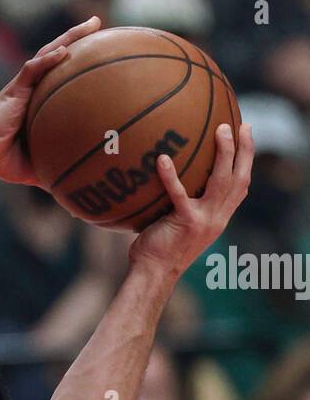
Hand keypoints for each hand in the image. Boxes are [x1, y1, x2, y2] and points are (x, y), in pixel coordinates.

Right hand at [0, 17, 100, 184]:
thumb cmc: (6, 161)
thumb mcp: (42, 164)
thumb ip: (61, 167)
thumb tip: (82, 189)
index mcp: (39, 100)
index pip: (62, 74)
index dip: (81, 60)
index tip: (103, 50)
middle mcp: (32, 88)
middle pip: (59, 55)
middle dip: (79, 37)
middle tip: (99, 23)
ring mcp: (23, 86)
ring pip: (48, 54)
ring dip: (69, 38)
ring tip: (90, 26)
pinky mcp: (13, 90)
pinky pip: (32, 70)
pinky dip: (48, 60)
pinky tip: (64, 52)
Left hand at [130, 122, 253, 277]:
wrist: (153, 274)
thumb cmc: (159, 249)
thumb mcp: (181, 226)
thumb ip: (186, 206)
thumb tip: (171, 179)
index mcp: (219, 218)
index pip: (241, 186)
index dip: (246, 161)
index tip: (246, 136)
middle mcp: (218, 218)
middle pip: (240, 178)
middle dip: (245, 150)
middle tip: (242, 125)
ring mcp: (204, 220)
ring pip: (223, 181)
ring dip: (225, 153)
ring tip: (221, 130)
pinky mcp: (186, 223)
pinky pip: (179, 194)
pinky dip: (170, 176)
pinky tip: (162, 159)